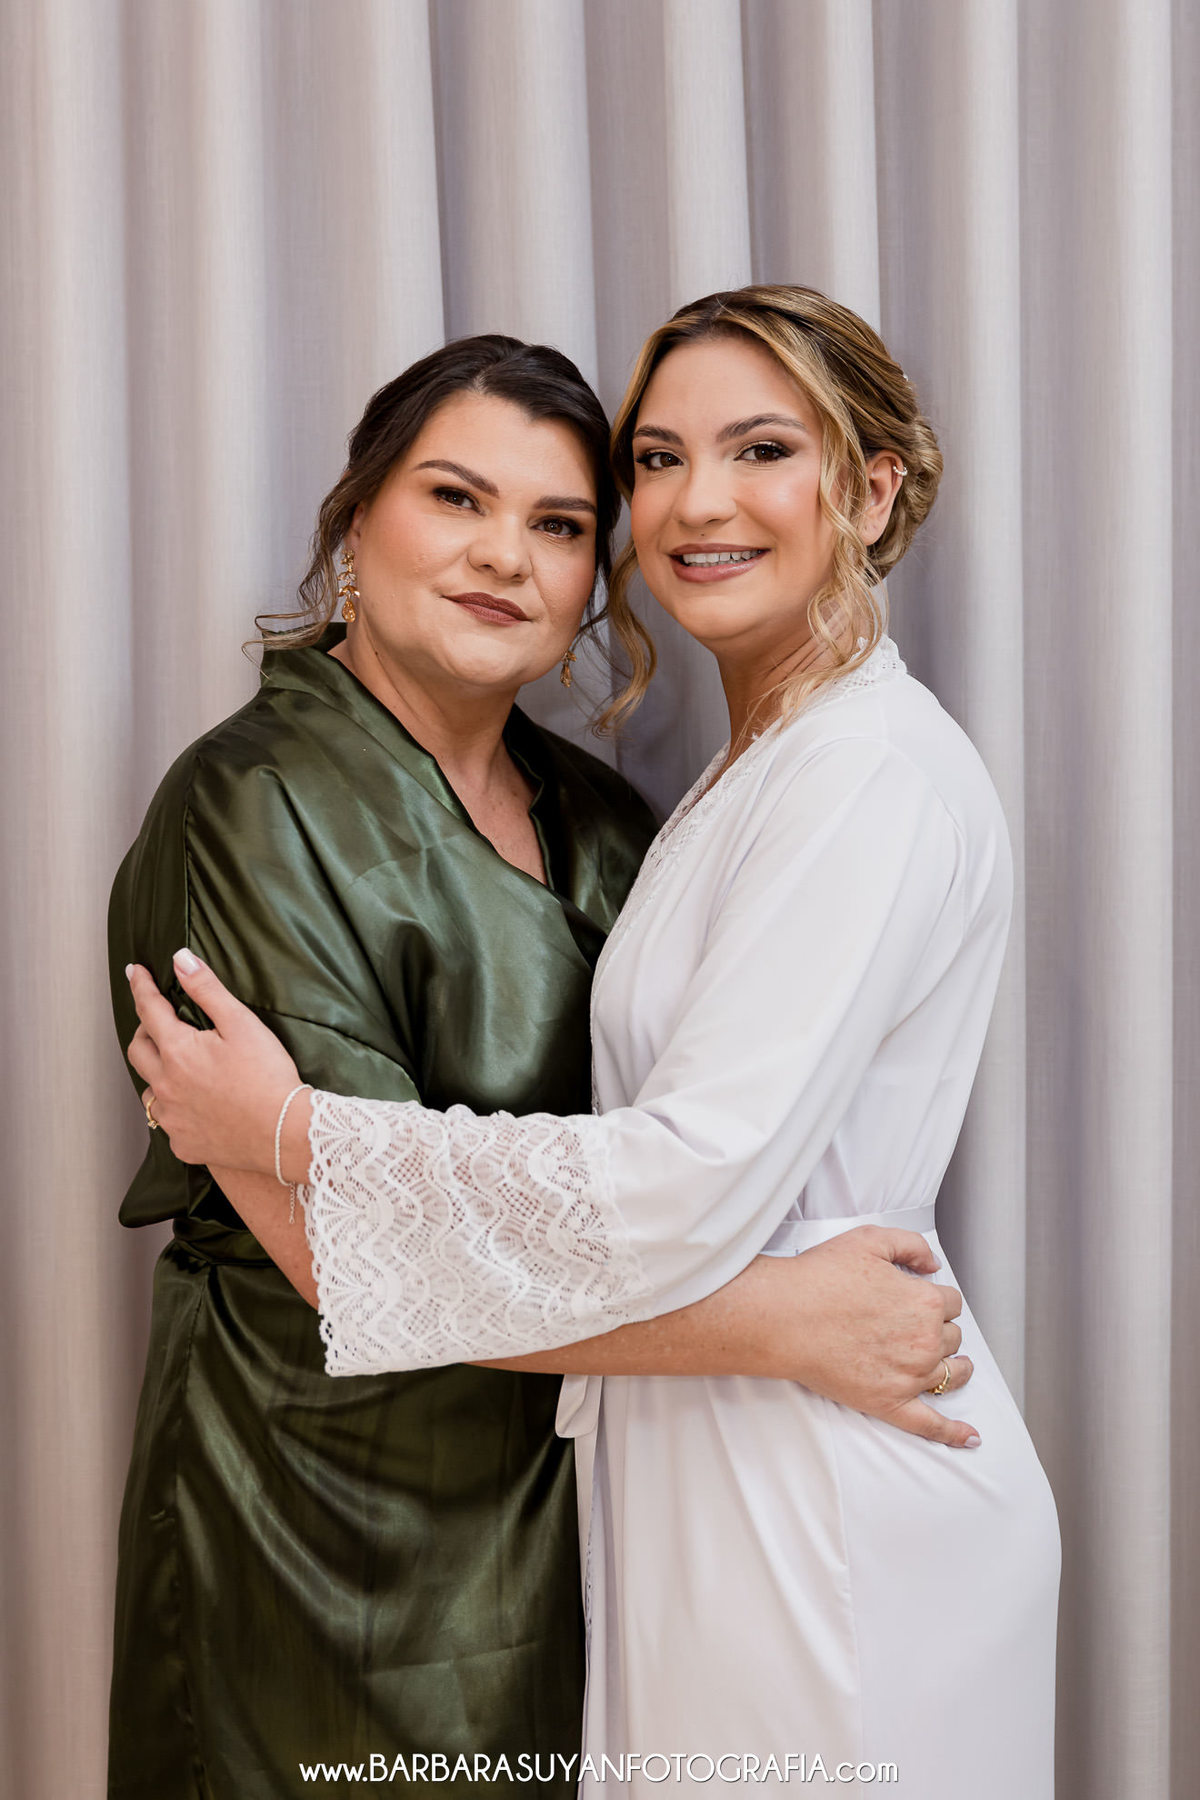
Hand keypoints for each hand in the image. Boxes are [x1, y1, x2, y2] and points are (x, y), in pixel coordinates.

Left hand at [126, 951, 300, 1173]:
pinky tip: (194, 1106)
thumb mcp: (241, 1023)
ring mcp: (172, 1119)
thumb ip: (207, 989)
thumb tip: (180, 960)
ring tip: (176, 1067)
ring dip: (157, 1073)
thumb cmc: (268, 1077)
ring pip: (149, 1090)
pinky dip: (175, 1109)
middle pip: (137, 1050)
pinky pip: (168, 1122)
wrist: (284, 1134)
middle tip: (157, 1020)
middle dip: (143, 1030)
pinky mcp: (183, 1144)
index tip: (136, 973)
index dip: (141, 987)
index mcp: (177, 1052)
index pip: (148, 1010)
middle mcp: (165, 1086)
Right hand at [750, 1226, 978, 1447]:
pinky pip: (931, 1425)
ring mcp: (909, 1376)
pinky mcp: (889, 1403)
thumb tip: (933, 1264)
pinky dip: (954, 1433)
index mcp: (925, 1301)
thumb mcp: (869, 1239)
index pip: (950, 1301)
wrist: (783, 1316)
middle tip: (913, 1324)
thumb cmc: (820, 1278)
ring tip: (952, 1366)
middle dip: (940, 1328)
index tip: (917, 1297)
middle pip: (953, 1337)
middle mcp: (925, 1341)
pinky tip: (970, 1438)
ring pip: (952, 1374)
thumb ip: (911, 1245)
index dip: (934, 1297)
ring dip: (956, 1368)